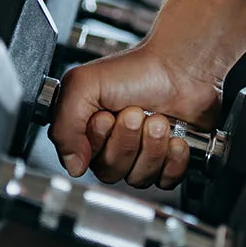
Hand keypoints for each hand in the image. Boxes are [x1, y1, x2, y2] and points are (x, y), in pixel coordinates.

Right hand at [48, 41, 221, 189]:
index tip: (106, 116)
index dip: (98, 140)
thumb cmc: (138, 70)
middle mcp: (114, 144)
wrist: (181, 67)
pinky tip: (174, 138)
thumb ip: (64, 127)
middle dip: (126, 141)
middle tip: (135, 114)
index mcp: (89, 129)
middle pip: (111, 171)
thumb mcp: (83, 85)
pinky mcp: (169, 160)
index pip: (84, 159)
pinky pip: (166, 179)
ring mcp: (142, 153)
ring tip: (158, 120)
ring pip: (139, 178)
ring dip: (151, 147)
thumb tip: (72, 165)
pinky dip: (172, 159)